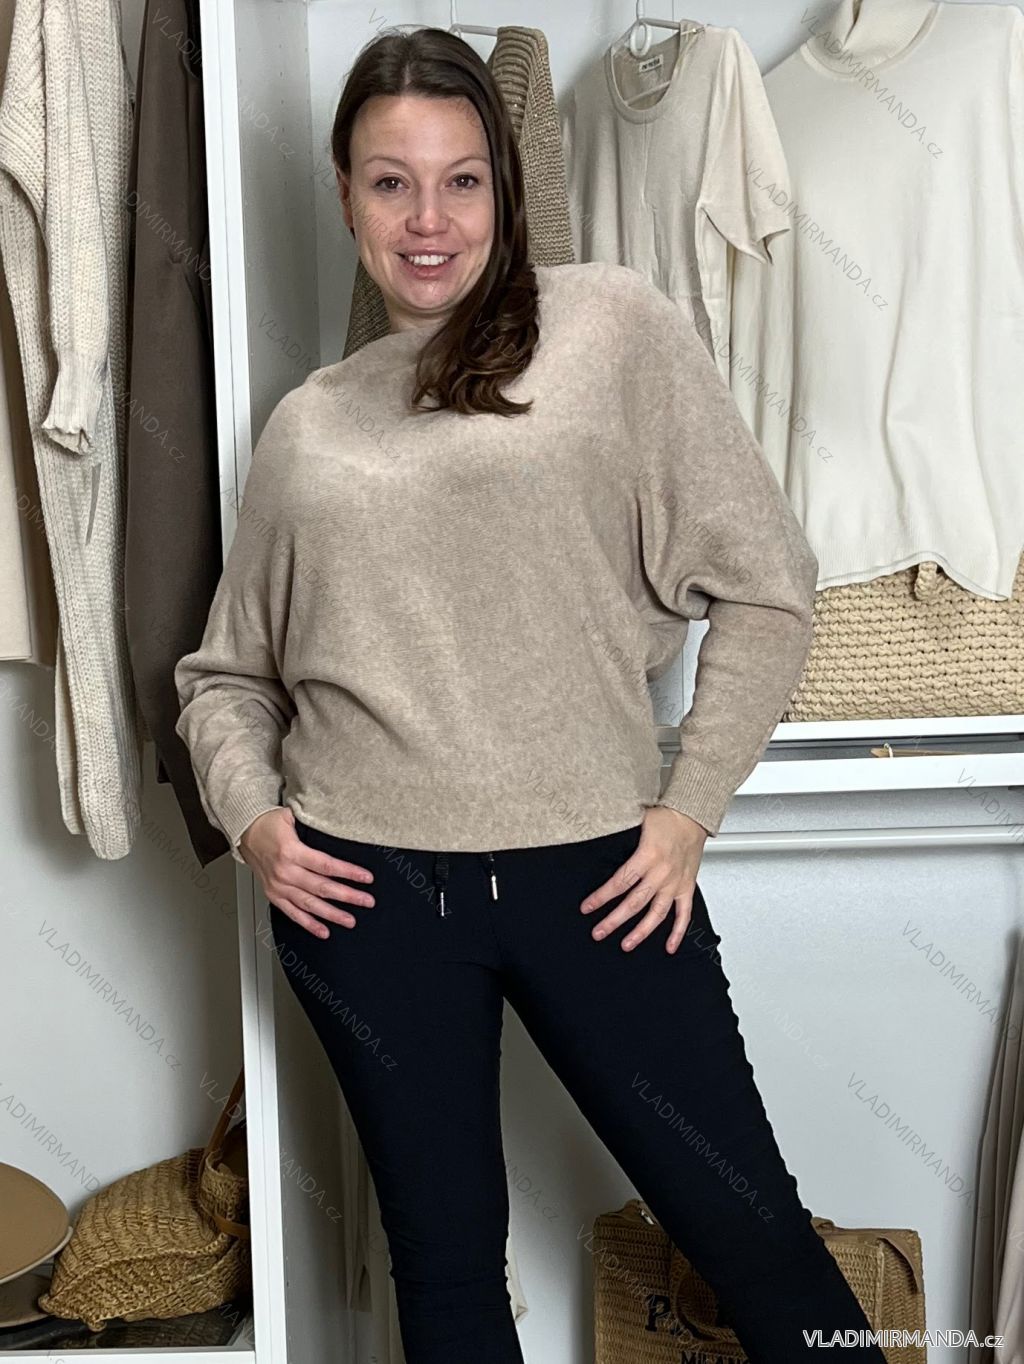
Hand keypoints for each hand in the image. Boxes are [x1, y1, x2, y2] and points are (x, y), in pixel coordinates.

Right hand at [238, 806, 374, 939]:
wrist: (244, 832)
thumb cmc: (268, 823)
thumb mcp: (290, 816)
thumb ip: (312, 825)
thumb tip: (337, 827)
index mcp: (292, 852)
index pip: (326, 865)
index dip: (348, 873)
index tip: (366, 878)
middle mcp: (285, 872)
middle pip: (322, 887)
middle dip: (347, 896)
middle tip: (367, 901)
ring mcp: (279, 886)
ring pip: (309, 904)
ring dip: (331, 914)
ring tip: (350, 920)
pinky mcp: (274, 894)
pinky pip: (292, 913)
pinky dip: (308, 923)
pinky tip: (323, 931)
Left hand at [580, 806, 707, 953]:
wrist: (693, 814)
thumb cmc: (665, 816)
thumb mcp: (637, 822)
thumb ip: (621, 841)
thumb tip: (598, 848)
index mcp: (647, 856)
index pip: (620, 882)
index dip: (601, 897)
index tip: (587, 907)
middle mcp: (662, 873)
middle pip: (634, 903)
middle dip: (614, 920)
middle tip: (599, 932)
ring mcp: (675, 882)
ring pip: (657, 913)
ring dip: (641, 932)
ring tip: (626, 944)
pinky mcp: (687, 887)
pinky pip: (684, 914)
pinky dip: (677, 932)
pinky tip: (669, 946)